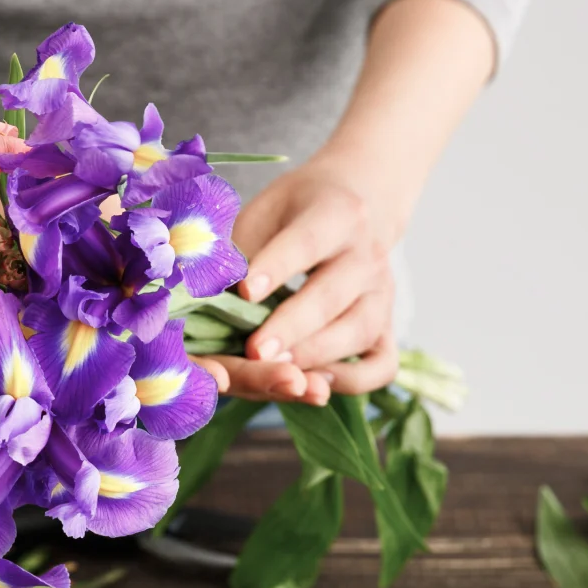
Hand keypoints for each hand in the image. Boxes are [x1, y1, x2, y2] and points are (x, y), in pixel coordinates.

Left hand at [196, 162, 399, 404]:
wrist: (359, 203)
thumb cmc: (297, 213)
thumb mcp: (266, 211)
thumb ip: (240, 249)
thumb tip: (200, 290)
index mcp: (337, 213)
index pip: (307, 241)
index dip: (277, 267)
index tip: (245, 292)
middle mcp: (367, 255)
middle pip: (333, 295)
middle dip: (292, 327)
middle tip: (255, 352)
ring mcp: (382, 295)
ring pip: (358, 331)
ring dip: (316, 356)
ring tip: (277, 372)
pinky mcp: (387, 327)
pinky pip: (382, 364)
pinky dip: (354, 380)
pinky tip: (317, 384)